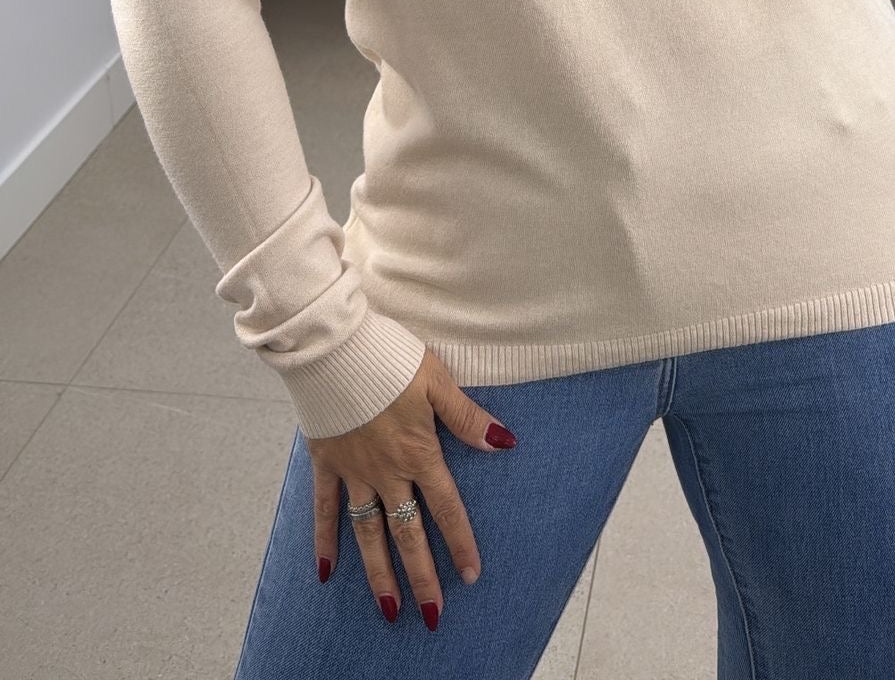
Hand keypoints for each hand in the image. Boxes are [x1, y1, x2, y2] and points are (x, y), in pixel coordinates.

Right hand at [305, 347, 517, 628]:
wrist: (332, 345)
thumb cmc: (388, 356)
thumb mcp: (436, 380)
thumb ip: (466, 417)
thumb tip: (504, 442)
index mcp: (418, 452)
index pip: (446, 508)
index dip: (460, 543)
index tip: (471, 576)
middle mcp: (386, 471)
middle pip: (407, 533)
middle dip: (422, 576)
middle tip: (432, 615)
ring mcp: (353, 471)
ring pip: (368, 533)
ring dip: (379, 573)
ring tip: (389, 609)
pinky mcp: (326, 462)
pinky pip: (325, 510)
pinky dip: (325, 541)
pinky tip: (326, 572)